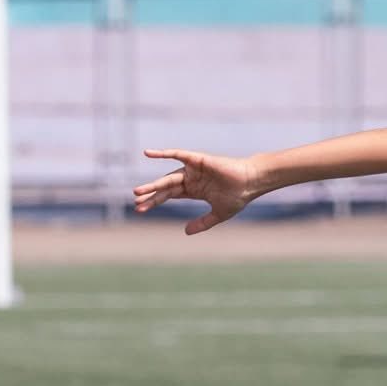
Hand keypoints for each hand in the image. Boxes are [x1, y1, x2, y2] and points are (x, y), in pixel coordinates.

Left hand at [132, 149, 263, 233]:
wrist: (251, 183)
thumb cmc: (238, 197)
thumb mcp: (218, 214)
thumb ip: (202, 223)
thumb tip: (185, 232)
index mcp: (193, 190)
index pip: (168, 196)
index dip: (154, 202)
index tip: (139, 210)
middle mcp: (190, 179)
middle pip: (165, 188)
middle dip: (150, 195)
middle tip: (135, 202)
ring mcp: (192, 169)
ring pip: (168, 177)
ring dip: (153, 184)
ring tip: (138, 192)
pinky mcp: (197, 159)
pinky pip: (177, 154)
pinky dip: (162, 153)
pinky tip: (148, 154)